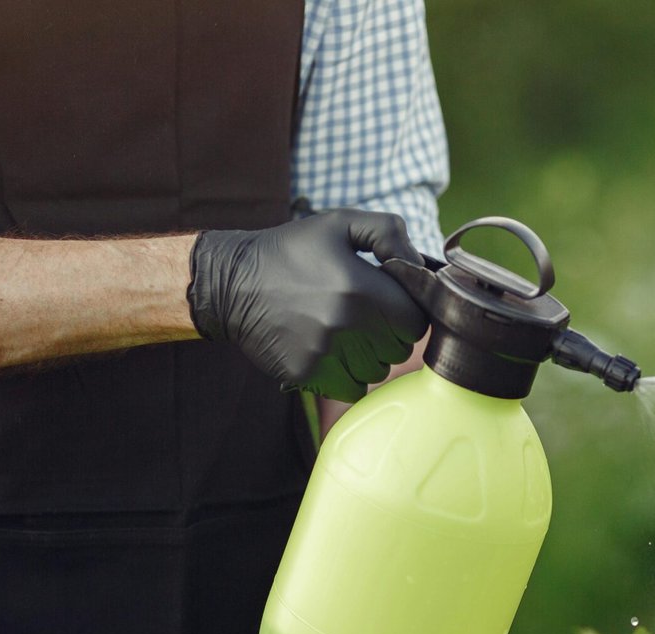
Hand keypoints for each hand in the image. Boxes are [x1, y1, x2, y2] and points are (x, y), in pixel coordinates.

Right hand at [186, 210, 428, 400]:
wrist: (232, 283)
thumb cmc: (291, 251)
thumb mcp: (339, 224)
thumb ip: (389, 234)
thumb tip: (421, 266)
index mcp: (360, 288)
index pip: (415, 322)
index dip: (408, 313)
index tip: (390, 305)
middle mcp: (345, 325)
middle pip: (399, 350)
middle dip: (390, 335)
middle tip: (365, 317)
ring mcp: (325, 354)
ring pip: (377, 371)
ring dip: (370, 357)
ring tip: (345, 333)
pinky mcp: (307, 374)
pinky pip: (352, 388)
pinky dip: (350, 377)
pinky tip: (333, 354)